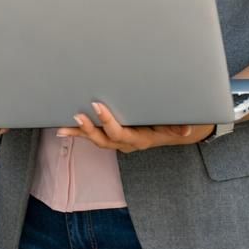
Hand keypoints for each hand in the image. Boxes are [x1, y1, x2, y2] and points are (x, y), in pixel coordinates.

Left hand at [56, 102, 211, 152]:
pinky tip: (62, 130)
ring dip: (79, 132)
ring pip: (95, 138)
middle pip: (103, 140)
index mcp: (138, 139)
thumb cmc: (171, 125)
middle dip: (89, 128)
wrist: (170, 132)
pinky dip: (78, 132)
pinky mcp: (110, 136)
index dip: (108, 122)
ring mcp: (116, 141)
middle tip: (77, 115)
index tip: (97, 106)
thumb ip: (179, 127)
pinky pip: (92, 135)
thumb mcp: (176, 125)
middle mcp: (124, 143)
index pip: (120, 133)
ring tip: (61, 128)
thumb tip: (187, 129)